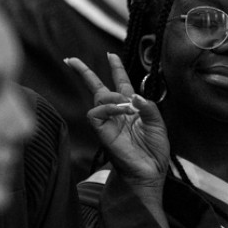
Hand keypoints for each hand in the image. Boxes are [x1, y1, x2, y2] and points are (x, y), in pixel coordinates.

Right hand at [65, 53, 169, 184]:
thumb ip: (149, 107)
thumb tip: (133, 95)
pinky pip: (95, 114)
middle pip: (98, 87)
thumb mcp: (158, 125)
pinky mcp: (101, 132)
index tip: (111, 55)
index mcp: (131, 109)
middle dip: (84, 72)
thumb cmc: (154, 151)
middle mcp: (117, 113)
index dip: (116, 69)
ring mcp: (108, 122)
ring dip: (110, 96)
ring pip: (97, 98)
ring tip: (124, 105)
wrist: (149, 172)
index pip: (121, 84)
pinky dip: (106, 108)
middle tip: (70, 59)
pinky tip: (120, 111)